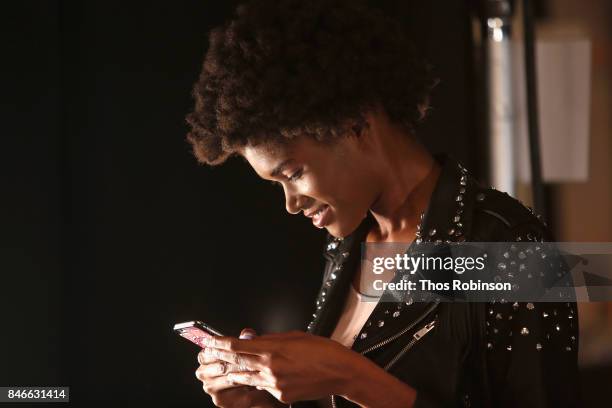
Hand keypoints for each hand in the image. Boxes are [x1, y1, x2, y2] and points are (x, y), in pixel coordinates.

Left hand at [200, 330, 365, 403]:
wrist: (339, 372)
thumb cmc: (321, 351)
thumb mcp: (293, 336)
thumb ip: (270, 339)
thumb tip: (254, 339)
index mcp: (272, 350)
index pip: (237, 347)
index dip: (220, 344)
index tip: (210, 341)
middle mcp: (270, 368)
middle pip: (237, 363)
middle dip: (220, 358)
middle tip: (208, 356)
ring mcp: (274, 384)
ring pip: (246, 378)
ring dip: (233, 372)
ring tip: (222, 369)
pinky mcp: (281, 396)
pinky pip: (263, 387)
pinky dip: (256, 381)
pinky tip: (252, 377)